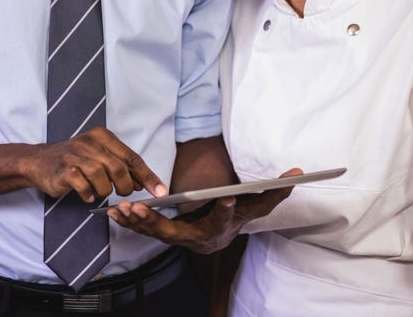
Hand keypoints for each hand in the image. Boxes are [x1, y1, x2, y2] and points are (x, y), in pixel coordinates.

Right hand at [20, 127, 166, 202]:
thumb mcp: (99, 156)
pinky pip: (86, 188)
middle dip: (125, 187)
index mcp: (102, 136)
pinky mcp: (65, 170)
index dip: (148, 177)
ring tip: (98, 190)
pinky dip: (89, 195)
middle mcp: (90, 143)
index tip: (160, 192)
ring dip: (104, 191)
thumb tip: (143, 183)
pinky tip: (85, 193)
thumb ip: (120, 166)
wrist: (39, 161)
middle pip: (120, 170)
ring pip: (104, 180)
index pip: (132, 158)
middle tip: (122, 194)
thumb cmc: (74, 160)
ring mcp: (76, 156)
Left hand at [107, 167, 301, 253]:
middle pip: (177, 234)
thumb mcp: (255, 206)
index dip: (227, 210)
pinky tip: (114, 212)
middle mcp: (198, 238)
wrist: (218, 237)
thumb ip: (274, 192)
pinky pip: (145, 231)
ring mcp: (179, 238)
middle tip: (142, 209)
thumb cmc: (237, 218)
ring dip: (138, 223)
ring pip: (155, 234)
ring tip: (123, 209)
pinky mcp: (164, 235)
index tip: (226, 198)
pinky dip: (130, 222)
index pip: (226, 219)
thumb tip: (298, 173)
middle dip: (157, 223)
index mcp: (222, 228)